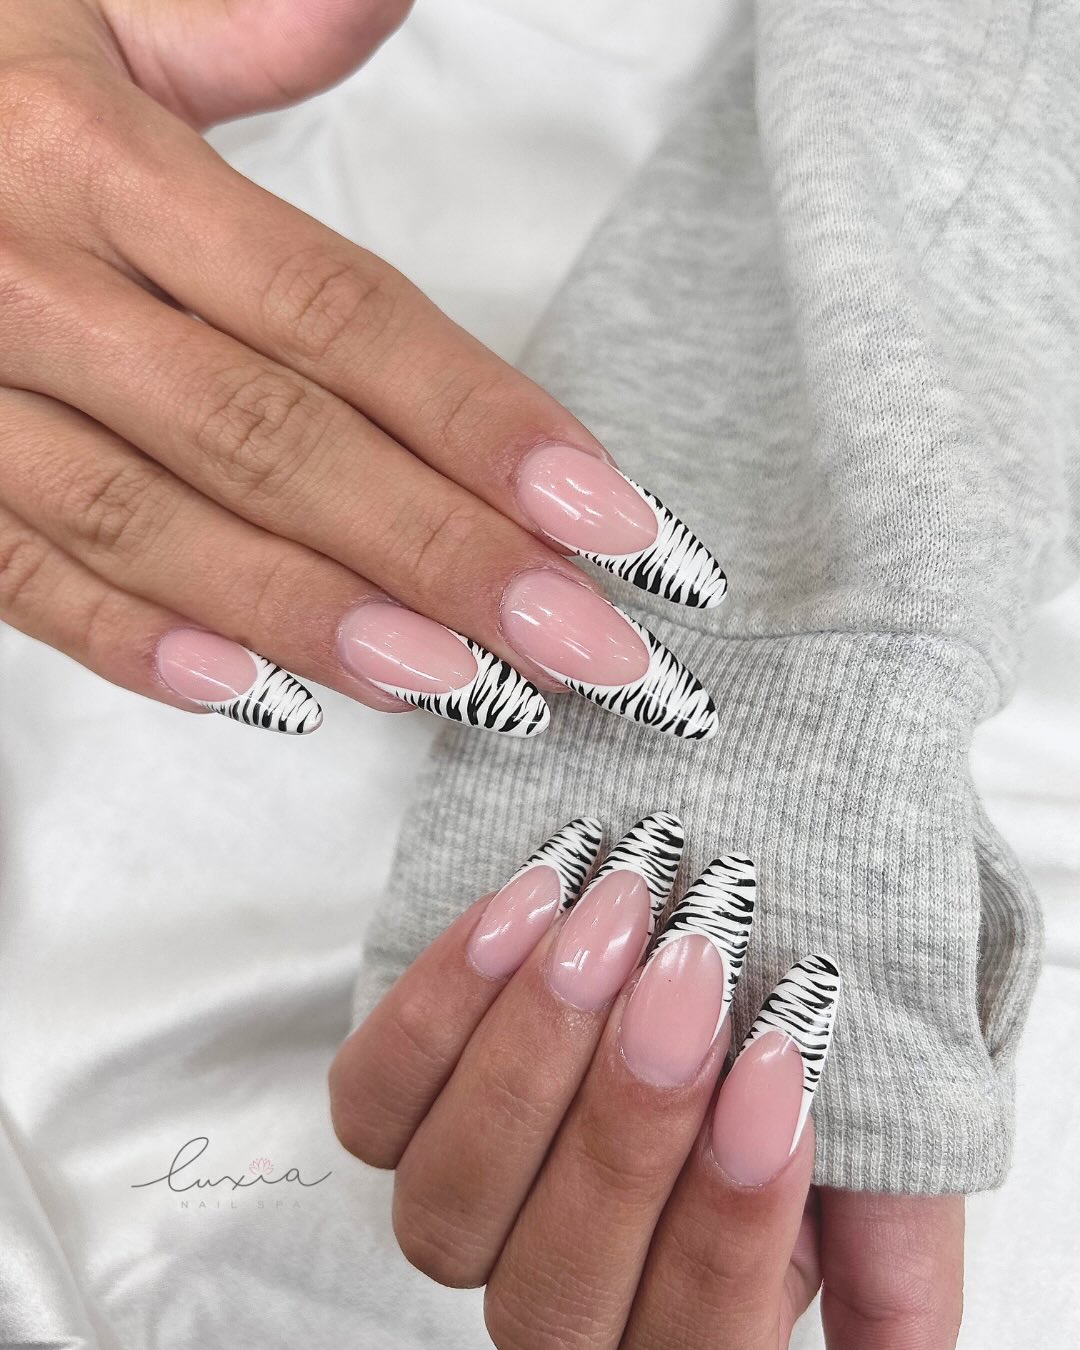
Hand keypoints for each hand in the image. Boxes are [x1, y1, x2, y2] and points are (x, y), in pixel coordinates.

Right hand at [0, 1, 726, 740]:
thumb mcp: (92, 15)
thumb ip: (241, 24)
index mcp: (101, 161)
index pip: (333, 313)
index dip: (477, 420)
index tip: (602, 514)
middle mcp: (32, 282)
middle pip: (273, 437)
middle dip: (438, 552)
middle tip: (573, 641)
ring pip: (155, 524)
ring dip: (313, 618)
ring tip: (454, 683)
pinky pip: (23, 574)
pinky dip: (136, 643)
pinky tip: (261, 695)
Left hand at [330, 813, 963, 1347]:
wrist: (710, 880)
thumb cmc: (791, 1007)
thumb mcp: (884, 1123)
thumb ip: (893, 1242)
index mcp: (691, 1307)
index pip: (694, 1337)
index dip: (729, 1223)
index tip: (775, 1064)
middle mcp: (566, 1280)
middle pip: (554, 1292)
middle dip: (625, 1128)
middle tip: (688, 973)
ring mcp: (469, 1197)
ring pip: (447, 1210)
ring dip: (531, 1058)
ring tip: (608, 923)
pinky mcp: (394, 1109)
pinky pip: (372, 1105)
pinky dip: (441, 1009)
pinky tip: (525, 909)